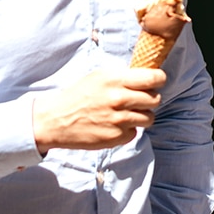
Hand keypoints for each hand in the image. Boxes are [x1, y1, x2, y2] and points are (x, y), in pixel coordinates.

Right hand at [31, 68, 165, 153]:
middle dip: (149, 100)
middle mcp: (119, 99)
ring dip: (141, 116)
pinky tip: (113, 125)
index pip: (154, 78)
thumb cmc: (78, 95)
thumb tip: (149, 75)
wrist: (54, 120)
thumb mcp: (100, 76)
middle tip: (138, 100)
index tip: (156, 82)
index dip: (159, 80)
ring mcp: (118, 120)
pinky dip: (127, 130)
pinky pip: (135, 132)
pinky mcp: (115, 137)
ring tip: (125, 113)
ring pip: (149, 118)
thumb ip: (124, 76)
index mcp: (116, 80)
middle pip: (155, 99)